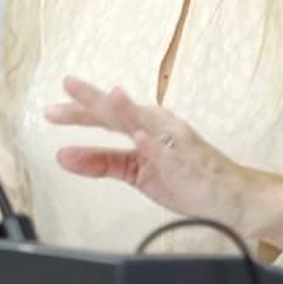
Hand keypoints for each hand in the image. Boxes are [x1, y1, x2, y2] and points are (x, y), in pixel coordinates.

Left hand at [45, 76, 282, 245]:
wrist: (232, 198)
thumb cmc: (186, 180)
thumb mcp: (135, 173)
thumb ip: (101, 162)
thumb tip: (63, 156)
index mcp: (145, 125)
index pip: (107, 115)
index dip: (78, 111)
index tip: (51, 110)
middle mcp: (158, 124)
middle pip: (120, 110)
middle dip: (93, 100)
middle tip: (67, 84)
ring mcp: (174, 140)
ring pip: (145, 121)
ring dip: (126, 108)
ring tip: (106, 97)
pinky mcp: (188, 160)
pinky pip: (170, 151)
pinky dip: (154, 144)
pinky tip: (140, 138)